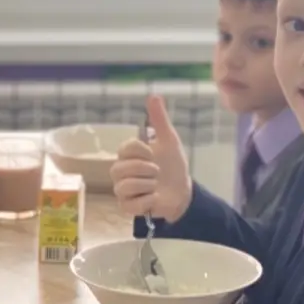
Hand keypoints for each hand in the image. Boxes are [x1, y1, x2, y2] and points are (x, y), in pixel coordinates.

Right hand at [110, 94, 191, 222]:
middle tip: (157, 172)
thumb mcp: (169, 141)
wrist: (183, 191)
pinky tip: (155, 198)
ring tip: (155, 186)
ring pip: (124, 186)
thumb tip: (153, 95)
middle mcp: (120, 172)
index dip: (142, 151)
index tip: (154, 154)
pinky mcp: (127, 208)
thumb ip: (159, 120)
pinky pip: (131, 204)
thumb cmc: (173, 166)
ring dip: (147, 185)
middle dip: (145, 170)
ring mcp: (122, 191)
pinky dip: (148, 201)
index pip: (125, 148)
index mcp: (128, 155)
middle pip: (120, 168)